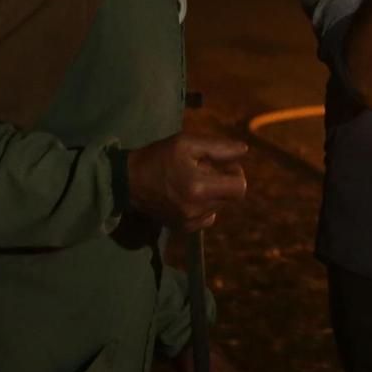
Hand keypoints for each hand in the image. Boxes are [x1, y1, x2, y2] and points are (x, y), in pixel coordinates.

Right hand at [126, 133, 247, 230]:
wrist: (128, 181)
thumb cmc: (158, 158)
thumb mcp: (186, 143)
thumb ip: (218, 147)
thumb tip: (244, 150)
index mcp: (199, 188)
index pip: (240, 188)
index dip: (237, 174)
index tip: (225, 165)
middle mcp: (197, 210)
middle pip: (230, 198)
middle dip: (224, 182)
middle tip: (205, 169)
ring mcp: (189, 222)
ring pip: (219, 207)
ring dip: (214, 194)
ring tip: (194, 181)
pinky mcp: (182, 228)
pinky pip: (207, 218)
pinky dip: (205, 206)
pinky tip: (189, 195)